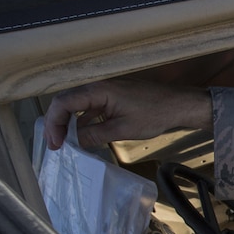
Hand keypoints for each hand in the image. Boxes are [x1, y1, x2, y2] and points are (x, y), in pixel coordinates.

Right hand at [43, 79, 212, 150]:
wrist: (179, 105)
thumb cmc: (155, 114)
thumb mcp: (122, 129)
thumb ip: (95, 134)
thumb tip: (74, 143)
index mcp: (98, 90)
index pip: (63, 103)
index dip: (54, 123)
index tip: (56, 143)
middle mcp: (98, 87)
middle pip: (66, 102)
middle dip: (57, 124)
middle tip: (56, 146)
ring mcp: (105, 92)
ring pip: (77, 106)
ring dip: (68, 123)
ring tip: (65, 144)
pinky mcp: (113, 98)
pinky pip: (91, 108)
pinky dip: (83, 121)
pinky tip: (82, 137)